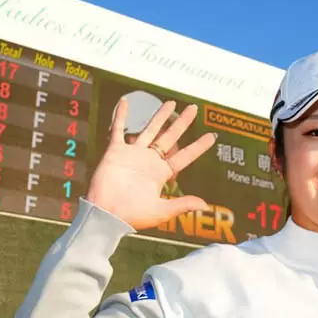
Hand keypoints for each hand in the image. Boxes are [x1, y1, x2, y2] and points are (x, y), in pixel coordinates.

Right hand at [85, 97, 216, 229]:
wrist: (106, 214)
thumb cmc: (132, 215)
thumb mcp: (161, 211)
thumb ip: (182, 204)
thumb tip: (205, 205)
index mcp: (161, 173)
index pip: (185, 156)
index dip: (198, 146)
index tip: (211, 136)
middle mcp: (149, 161)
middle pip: (170, 137)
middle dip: (182, 123)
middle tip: (193, 109)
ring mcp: (133, 154)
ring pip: (150, 130)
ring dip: (159, 116)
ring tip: (171, 102)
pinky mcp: (116, 151)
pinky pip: (118, 129)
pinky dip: (121, 115)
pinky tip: (125, 101)